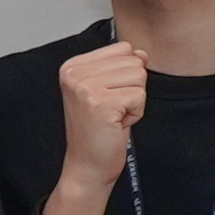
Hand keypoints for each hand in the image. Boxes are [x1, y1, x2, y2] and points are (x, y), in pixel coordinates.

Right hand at [41, 41, 148, 214]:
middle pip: (133, 61)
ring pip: (139, 76)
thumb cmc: (97, 132)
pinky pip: (139, 96)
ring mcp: (85, 88)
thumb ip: (121, 67)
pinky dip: (135, 113)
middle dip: (132, 88)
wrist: (87, 166)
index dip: (124, 74)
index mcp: (72, 66)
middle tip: (112, 110)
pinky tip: (116, 124)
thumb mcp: (107, 90)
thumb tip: (141, 53)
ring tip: (114, 116)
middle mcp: (75, 74)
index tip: (107, 97)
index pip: (122, 48)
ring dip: (134, 101)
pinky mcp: (100, 103)